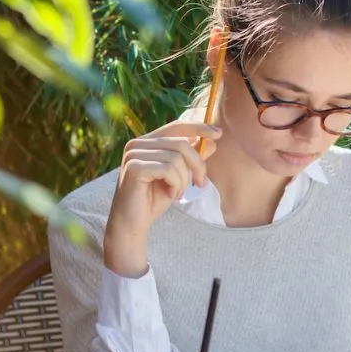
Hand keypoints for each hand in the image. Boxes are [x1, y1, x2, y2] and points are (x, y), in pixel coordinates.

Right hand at [105, 121, 221, 275]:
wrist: (132, 224)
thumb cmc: (153, 200)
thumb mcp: (178, 177)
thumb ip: (191, 159)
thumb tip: (211, 142)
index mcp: (147, 142)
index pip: (176, 126)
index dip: (199, 128)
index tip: (218, 133)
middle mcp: (137, 144)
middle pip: (181, 143)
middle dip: (197, 165)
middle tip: (200, 184)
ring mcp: (134, 154)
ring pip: (177, 158)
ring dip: (184, 180)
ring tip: (178, 193)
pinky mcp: (134, 167)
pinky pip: (168, 170)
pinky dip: (176, 184)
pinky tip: (171, 195)